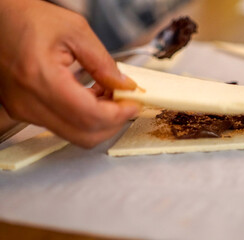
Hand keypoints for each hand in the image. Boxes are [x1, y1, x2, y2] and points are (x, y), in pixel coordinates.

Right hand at [0, 0, 138, 147]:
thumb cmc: (25, 18)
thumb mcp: (74, 31)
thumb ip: (103, 62)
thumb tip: (124, 85)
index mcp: (40, 78)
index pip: (89, 116)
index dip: (118, 115)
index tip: (133, 104)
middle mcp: (28, 102)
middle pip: (84, 135)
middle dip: (113, 123)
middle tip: (126, 103)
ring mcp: (24, 111)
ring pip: (75, 134)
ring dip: (100, 120)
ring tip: (110, 95)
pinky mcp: (25, 112)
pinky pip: (63, 125)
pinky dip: (84, 117)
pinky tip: (93, 96)